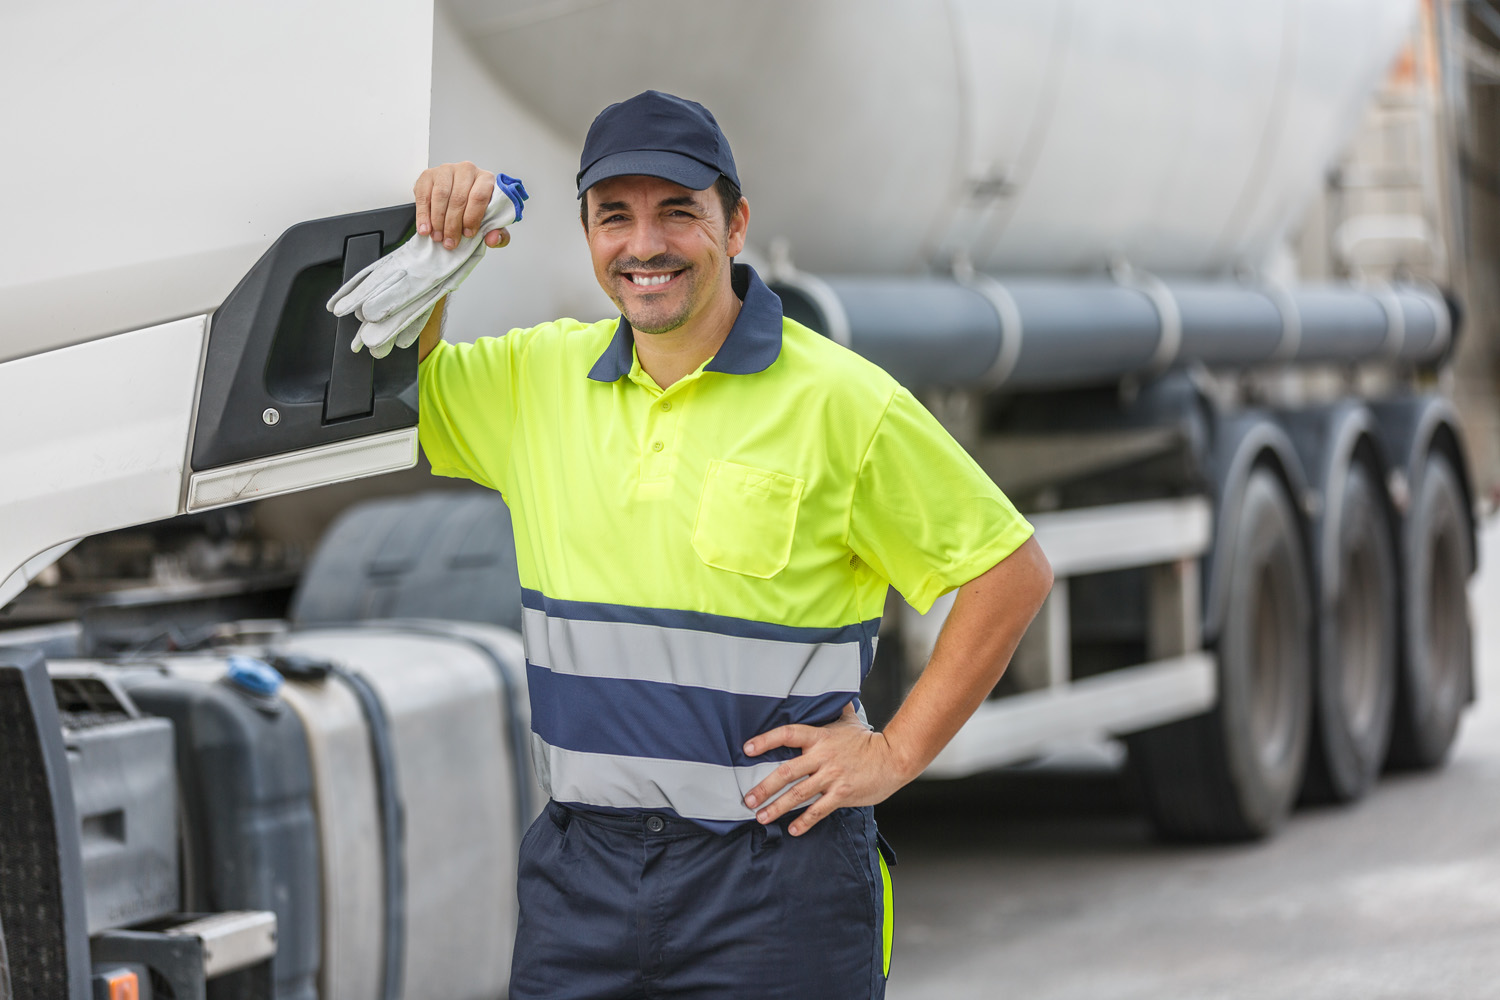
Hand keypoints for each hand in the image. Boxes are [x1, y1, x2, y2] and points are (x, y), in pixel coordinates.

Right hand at [414, 161, 509, 249]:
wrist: (455, 197)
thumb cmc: (474, 209)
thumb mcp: (490, 222)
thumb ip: (498, 233)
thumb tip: (493, 239)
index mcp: (486, 179)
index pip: (479, 196)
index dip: (472, 217)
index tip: (468, 234)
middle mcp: (466, 170)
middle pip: (458, 198)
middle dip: (453, 225)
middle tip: (450, 242)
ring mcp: (446, 170)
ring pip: (441, 196)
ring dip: (438, 221)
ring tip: (438, 237)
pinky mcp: (428, 175)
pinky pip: (424, 195)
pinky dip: (423, 215)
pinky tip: (425, 228)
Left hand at [742, 703, 913, 835]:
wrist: (894, 758)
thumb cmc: (869, 741)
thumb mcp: (849, 721)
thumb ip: (835, 710)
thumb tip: (832, 692)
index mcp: (820, 737)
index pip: (787, 734)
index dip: (766, 741)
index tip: (747, 749)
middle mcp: (823, 757)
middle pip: (786, 772)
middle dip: (764, 787)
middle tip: (748, 800)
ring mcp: (832, 777)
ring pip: (798, 794)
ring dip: (777, 807)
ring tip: (761, 817)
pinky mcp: (842, 794)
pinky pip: (819, 810)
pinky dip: (804, 821)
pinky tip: (792, 829)